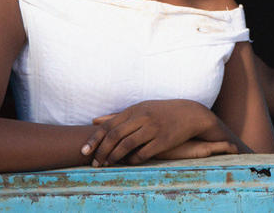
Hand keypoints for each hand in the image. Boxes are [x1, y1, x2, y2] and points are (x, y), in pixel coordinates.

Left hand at [82, 99, 221, 166]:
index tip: (84, 151)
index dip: (94, 139)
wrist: (190, 114)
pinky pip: (143, 154)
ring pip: (127, 145)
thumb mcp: (140, 109)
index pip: (109, 125)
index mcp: (135, 109)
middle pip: (115, 136)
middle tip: (95, 163)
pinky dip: (132, 160)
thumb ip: (117, 116)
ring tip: (107, 164)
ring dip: (114, 157)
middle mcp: (143, 117)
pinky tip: (127, 163)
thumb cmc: (161, 112)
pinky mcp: (163, 141)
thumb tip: (94, 121)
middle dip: (101, 151)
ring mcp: (153, 129)